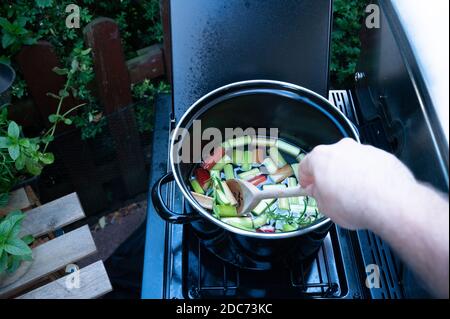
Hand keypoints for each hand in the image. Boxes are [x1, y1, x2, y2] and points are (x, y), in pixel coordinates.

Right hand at [298, 138, 415, 229]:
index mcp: (320, 157)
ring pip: (350, 161)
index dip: (305, 180)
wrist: (390, 203)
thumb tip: (318, 192)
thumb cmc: (357, 204)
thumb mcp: (325, 207)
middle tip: (330, 193)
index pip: (305, 166)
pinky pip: (369, 165)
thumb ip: (317, 195)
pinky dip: (367, 175)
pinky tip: (370, 192)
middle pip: (328, 160)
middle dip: (328, 175)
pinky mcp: (381, 155)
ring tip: (354, 196)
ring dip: (349, 175)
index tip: (308, 187)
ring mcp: (362, 150)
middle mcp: (341, 148)